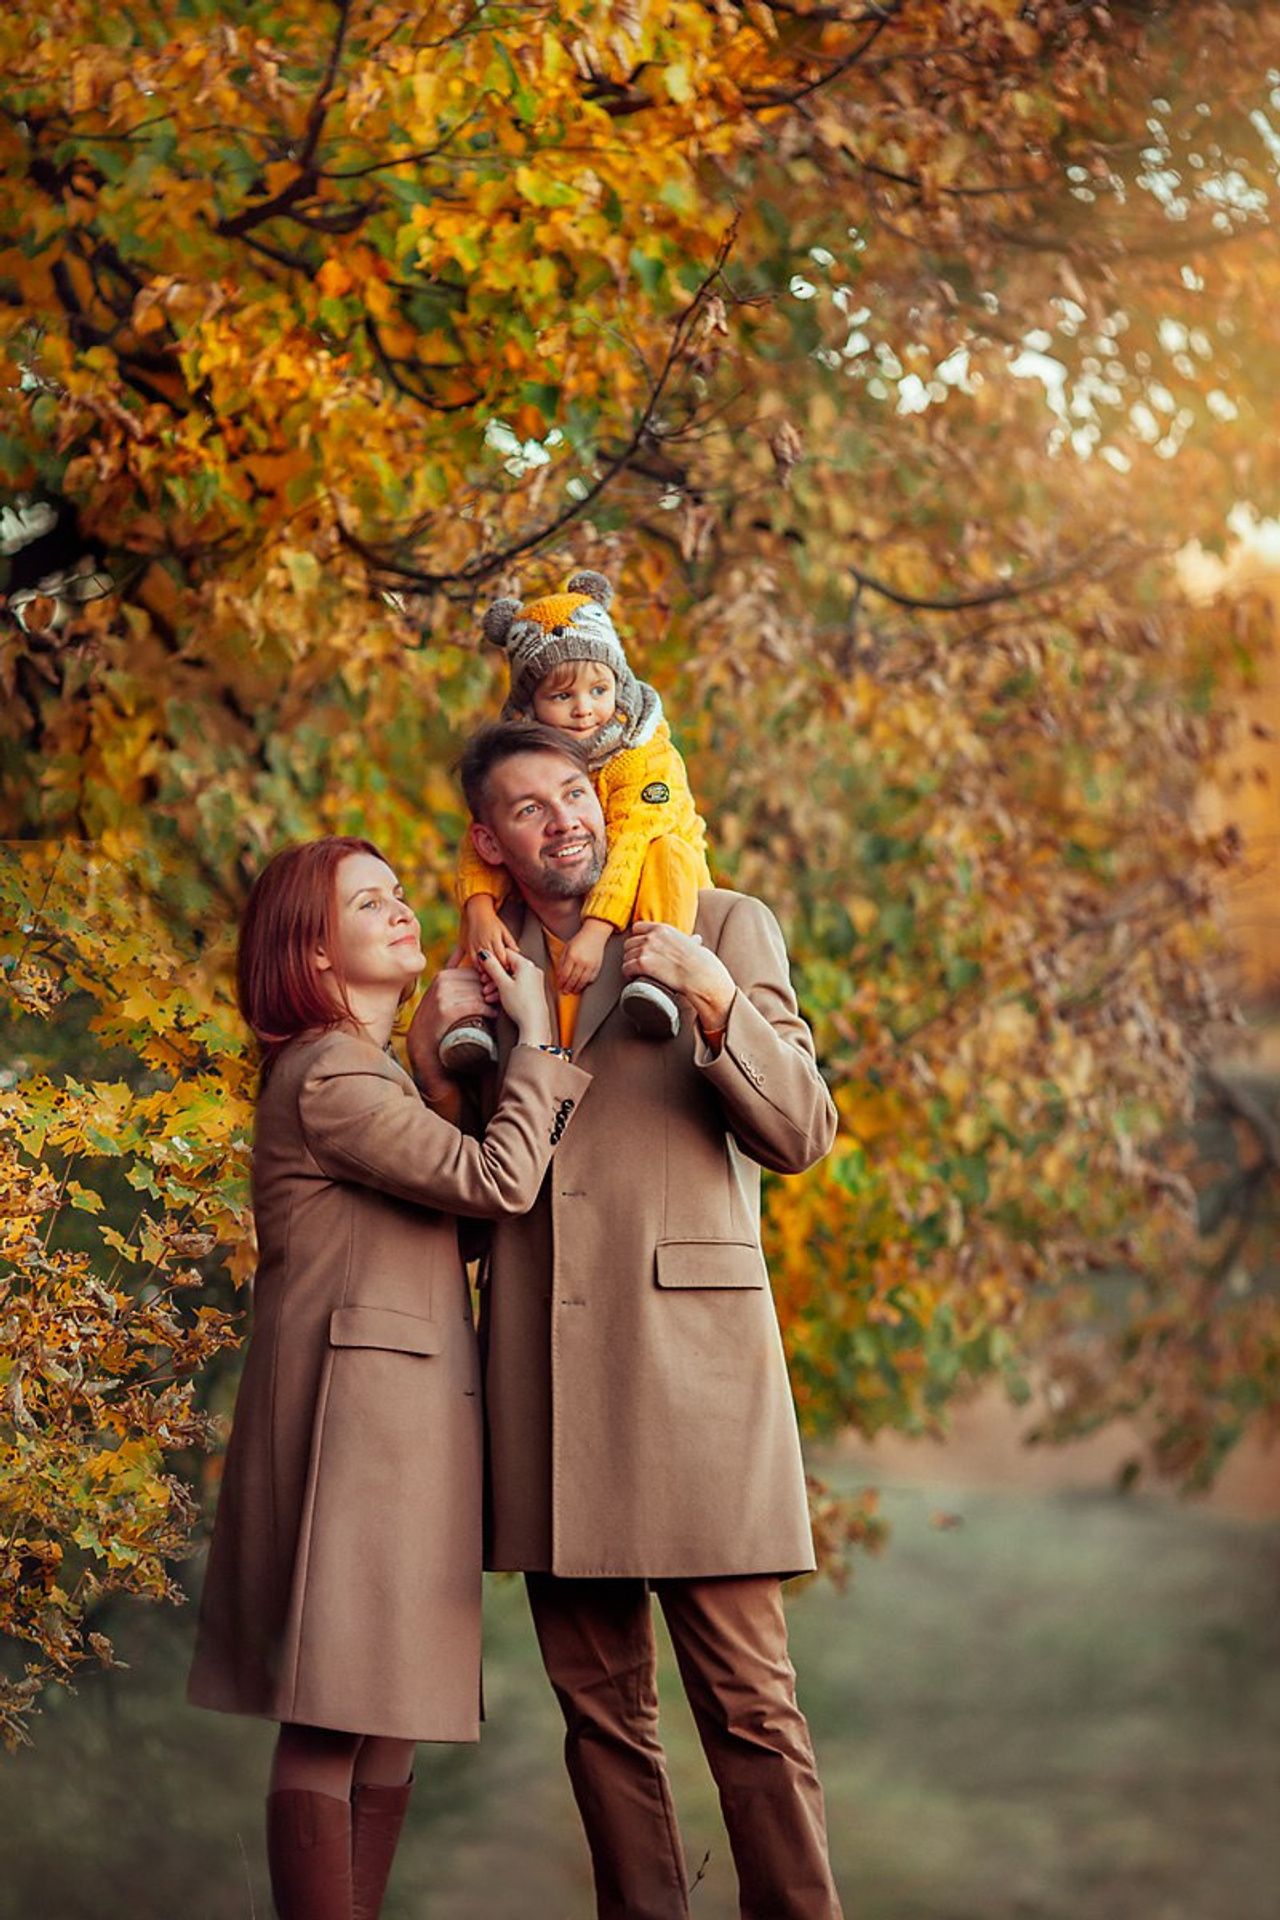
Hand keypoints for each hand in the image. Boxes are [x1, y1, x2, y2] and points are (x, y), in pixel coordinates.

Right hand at [407, 951, 488, 1097]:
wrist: (423, 1043)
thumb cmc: (438, 1019)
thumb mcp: (443, 994)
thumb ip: (458, 978)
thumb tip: (479, 961)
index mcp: (444, 975)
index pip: (476, 971)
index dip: (489, 981)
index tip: (496, 992)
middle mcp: (442, 982)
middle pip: (479, 982)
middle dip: (492, 990)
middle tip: (501, 1000)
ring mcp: (443, 995)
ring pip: (478, 993)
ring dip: (492, 1000)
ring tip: (498, 1007)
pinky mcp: (446, 1010)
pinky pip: (474, 1005)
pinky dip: (486, 1010)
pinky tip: (492, 1014)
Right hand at [462, 895, 520, 972]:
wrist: (476, 911)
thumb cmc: (492, 921)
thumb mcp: (503, 930)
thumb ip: (510, 942)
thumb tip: (518, 952)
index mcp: (495, 938)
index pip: (502, 957)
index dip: (506, 966)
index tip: (509, 972)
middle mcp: (485, 942)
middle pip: (493, 961)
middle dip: (498, 971)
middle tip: (503, 979)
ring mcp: (475, 945)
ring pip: (482, 963)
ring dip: (487, 971)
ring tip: (492, 977)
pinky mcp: (468, 947)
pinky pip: (472, 961)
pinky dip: (478, 967)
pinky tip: (482, 971)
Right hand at [477, 948, 552, 1048]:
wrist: (534, 1023)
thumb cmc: (521, 1004)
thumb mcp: (502, 984)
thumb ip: (493, 967)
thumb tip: (485, 954)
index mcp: (526, 964)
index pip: (505, 953)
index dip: (492, 960)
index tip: (483, 967)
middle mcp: (532, 970)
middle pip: (508, 966)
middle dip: (493, 976)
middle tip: (484, 982)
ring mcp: (534, 980)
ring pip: (511, 977)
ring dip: (497, 985)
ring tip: (488, 994)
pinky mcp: (533, 990)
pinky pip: (516, 985)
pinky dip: (506, 990)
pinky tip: (496, 998)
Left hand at [557, 917, 612, 993]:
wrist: (594, 935)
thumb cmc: (579, 941)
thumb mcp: (567, 948)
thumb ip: (562, 961)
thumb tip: (559, 975)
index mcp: (572, 956)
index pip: (564, 974)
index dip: (561, 982)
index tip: (559, 986)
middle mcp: (582, 961)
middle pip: (573, 980)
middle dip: (568, 988)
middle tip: (564, 991)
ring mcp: (591, 965)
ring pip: (582, 982)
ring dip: (576, 988)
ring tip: (573, 991)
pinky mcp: (597, 967)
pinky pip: (591, 979)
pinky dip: (586, 984)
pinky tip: (581, 985)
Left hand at [622, 921, 735, 1034]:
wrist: (699, 976)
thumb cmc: (700, 962)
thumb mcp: (692, 944)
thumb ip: (688, 940)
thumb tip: (696, 939)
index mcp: (662, 929)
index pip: (637, 928)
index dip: (637, 939)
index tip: (640, 949)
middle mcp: (651, 936)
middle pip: (629, 943)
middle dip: (633, 954)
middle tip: (639, 964)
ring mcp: (646, 949)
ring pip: (626, 956)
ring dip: (630, 965)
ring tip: (638, 973)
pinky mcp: (642, 964)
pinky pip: (626, 968)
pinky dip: (628, 974)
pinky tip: (635, 978)